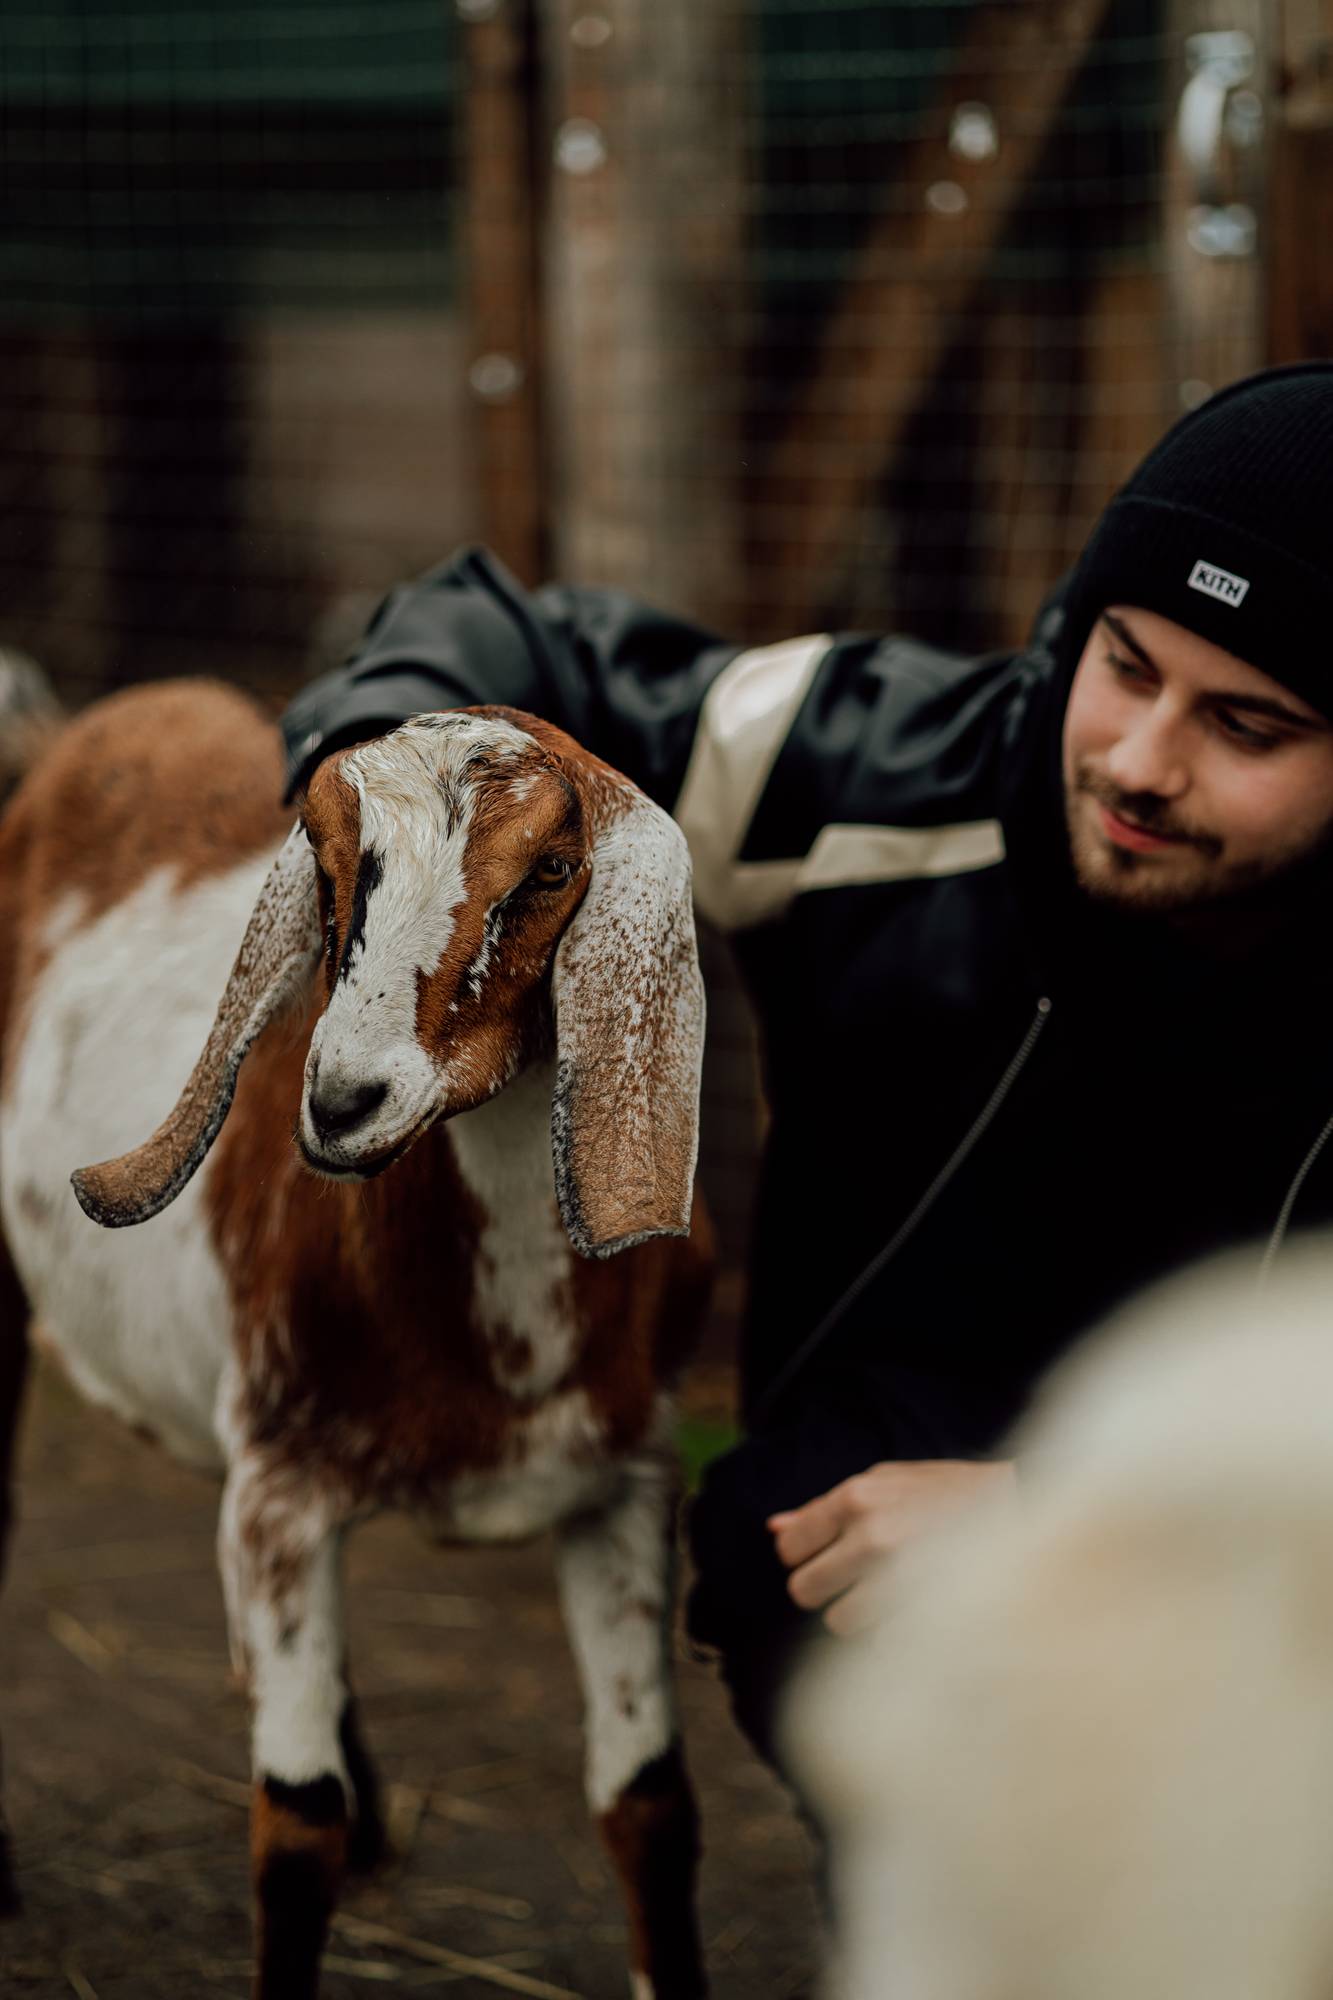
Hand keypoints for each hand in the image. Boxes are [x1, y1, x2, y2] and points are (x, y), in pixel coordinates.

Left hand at [768, 1459, 1014, 1635]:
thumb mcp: (888, 1481)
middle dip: (823, 1590)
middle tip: (855, 1581)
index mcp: (858, 1496)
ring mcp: (899, 1577)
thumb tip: (773, 1528)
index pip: (789, 1546)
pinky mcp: (924, 1611)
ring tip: (890, 1596)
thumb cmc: (951, 1493)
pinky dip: (889, 1633)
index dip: (802, 1557)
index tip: (826, 1557)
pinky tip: (912, 1611)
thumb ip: (827, 1507)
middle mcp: (872, 1534)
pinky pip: (877, 1641)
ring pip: (837, 1622)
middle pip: (803, 1589)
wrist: (1025, 1510)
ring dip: (857, 1615)